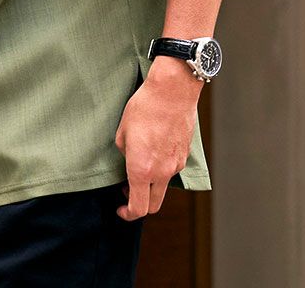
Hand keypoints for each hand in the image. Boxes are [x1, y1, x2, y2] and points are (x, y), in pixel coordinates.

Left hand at [113, 58, 201, 220]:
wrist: (172, 92)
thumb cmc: (144, 108)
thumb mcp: (122, 131)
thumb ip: (124, 153)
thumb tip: (129, 159)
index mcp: (142, 169)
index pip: (138, 207)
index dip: (127, 213)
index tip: (120, 208)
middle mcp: (162, 172)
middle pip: (153, 205)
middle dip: (139, 205)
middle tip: (127, 191)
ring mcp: (176, 164)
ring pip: (163, 186)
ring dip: (151, 184)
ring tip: (140, 162)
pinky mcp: (184, 154)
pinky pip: (172, 169)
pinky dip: (162, 168)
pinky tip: (154, 148)